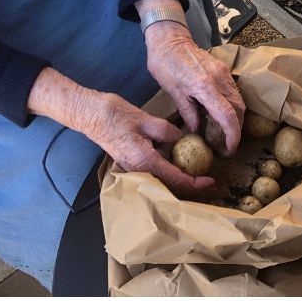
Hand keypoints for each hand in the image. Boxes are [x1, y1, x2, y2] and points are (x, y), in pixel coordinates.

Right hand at [27, 69, 214, 192]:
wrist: (89, 115)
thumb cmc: (115, 115)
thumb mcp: (146, 119)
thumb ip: (167, 132)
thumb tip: (182, 139)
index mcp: (146, 162)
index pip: (177, 179)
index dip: (196, 183)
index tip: (212, 179)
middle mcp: (139, 171)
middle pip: (171, 186)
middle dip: (191, 186)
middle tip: (209, 180)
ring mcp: (133, 170)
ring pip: (162, 182)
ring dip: (180, 181)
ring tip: (198, 174)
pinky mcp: (131, 164)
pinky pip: (154, 174)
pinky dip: (169, 173)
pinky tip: (178, 164)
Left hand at [144, 23, 244, 154]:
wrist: (169, 38)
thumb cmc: (165, 63)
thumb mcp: (173, 91)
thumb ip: (188, 112)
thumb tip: (197, 130)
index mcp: (205, 86)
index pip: (227, 116)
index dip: (232, 135)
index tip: (230, 148)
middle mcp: (219, 79)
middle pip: (239, 109)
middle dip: (237, 129)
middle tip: (228, 145)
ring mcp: (224, 73)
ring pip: (239, 101)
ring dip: (236, 119)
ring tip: (225, 132)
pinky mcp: (224, 70)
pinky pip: (234, 92)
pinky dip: (232, 107)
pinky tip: (221, 114)